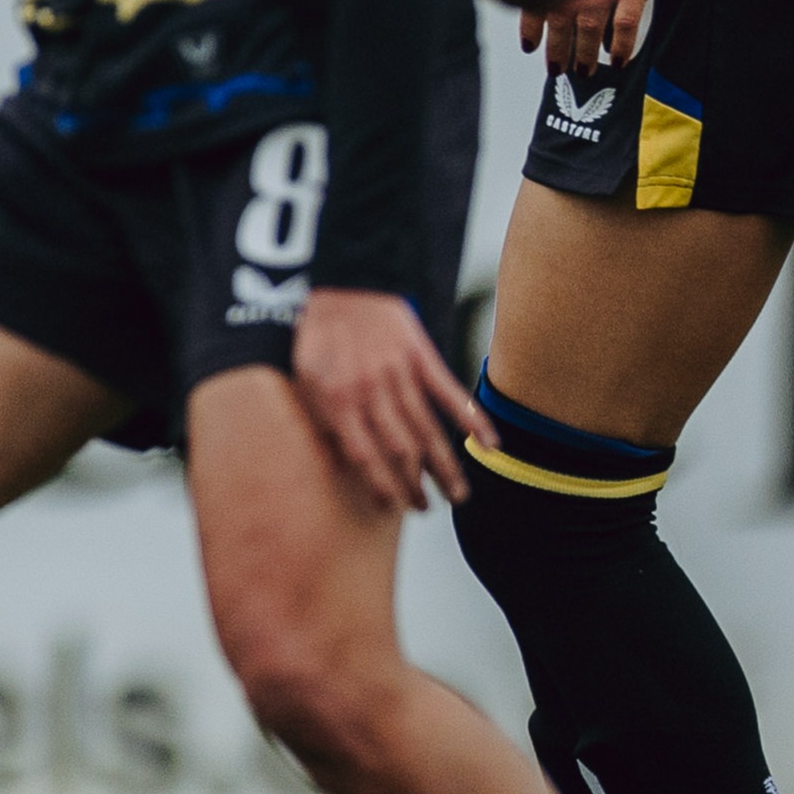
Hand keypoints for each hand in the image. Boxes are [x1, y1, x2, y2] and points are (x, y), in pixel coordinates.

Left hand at [290, 287, 490, 514]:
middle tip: (426, 507)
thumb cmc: (320, 337)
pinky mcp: (421, 356)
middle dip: (415, 485)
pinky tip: (490, 444)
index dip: (382, 486)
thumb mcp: (304, 380)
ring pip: (427, 429)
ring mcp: (399, 373)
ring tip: (458, 496)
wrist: (345, 286)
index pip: (364, 457)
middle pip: (400, 450)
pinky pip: (449, 392)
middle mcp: (371, 391)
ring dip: (445, 466)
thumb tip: (341, 460)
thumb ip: (322, 419)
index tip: (394, 508)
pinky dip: (472, 419)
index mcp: (338, 400)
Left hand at [532, 0, 701, 73]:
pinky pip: (626, 21)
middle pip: (561, 17)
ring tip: (584, 71)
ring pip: (590, 25)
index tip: (530, 46)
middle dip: (557, 49)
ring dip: (585, 53)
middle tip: (556, 71)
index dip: (532, 25)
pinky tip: (618, 58)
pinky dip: (620, 44)